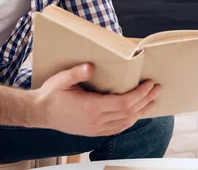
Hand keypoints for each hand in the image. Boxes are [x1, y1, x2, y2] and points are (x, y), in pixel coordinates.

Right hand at [31, 63, 160, 135]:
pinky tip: (136, 113)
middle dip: (146, 100)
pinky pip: (117, 128)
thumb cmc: (51, 94)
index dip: (140, 94)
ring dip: (141, 112)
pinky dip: (130, 120)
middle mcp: (96, 121)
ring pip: (125, 123)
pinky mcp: (93, 131)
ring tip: (152, 101)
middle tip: (157, 89)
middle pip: (129, 113)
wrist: (39, 113)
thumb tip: (91, 67)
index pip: (124, 103)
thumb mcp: (61, 79)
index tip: (149, 84)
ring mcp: (95, 128)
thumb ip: (77, 73)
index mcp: (91, 107)